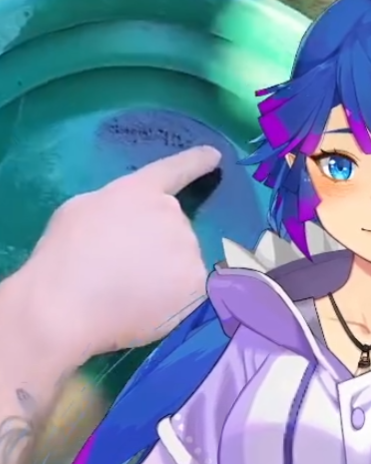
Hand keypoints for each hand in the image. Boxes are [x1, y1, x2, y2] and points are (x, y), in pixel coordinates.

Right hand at [11, 146, 220, 362]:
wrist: (67, 307)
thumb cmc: (63, 256)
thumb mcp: (81, 210)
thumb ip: (115, 206)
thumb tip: (131, 220)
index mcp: (141, 191)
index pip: (176, 169)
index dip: (196, 161)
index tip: (215, 156)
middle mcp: (172, 214)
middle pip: (175, 227)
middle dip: (157, 244)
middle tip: (124, 267)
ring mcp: (188, 249)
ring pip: (183, 259)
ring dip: (166, 271)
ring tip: (131, 291)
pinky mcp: (197, 284)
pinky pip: (190, 289)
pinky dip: (173, 298)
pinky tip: (147, 307)